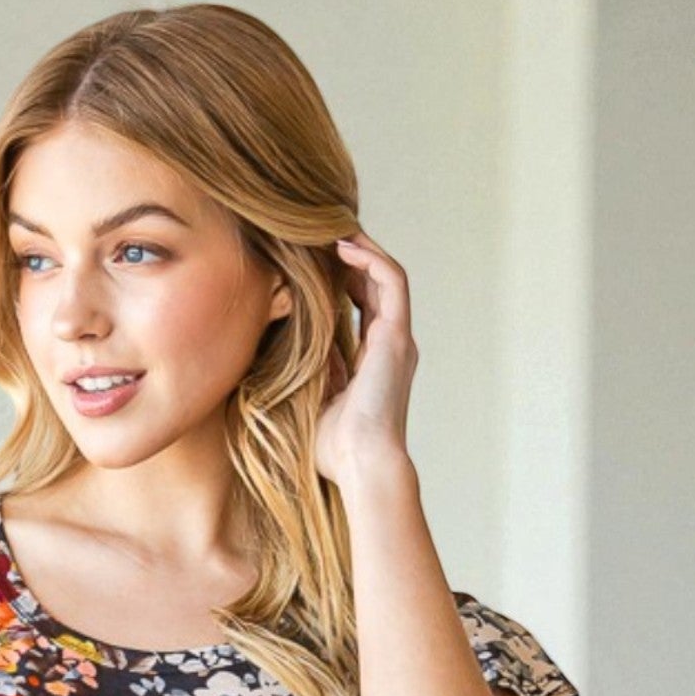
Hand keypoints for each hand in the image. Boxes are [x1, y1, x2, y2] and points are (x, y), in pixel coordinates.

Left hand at [313, 229, 419, 482]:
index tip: (316, 266)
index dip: (344, 282)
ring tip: (332, 229)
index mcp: (376, 361)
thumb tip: (297, 346)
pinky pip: (391, 280)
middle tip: (320, 237)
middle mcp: (392, 346)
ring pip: (386, 275)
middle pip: (377, 284)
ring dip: (362, 248)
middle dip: (352, 257)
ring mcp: (398, 339)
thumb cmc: (337, 449)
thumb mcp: (317, 400)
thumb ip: (316, 371)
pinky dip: (369, 258)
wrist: (363, 465)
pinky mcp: (397, 336)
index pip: (365, 307)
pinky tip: (343, 246)